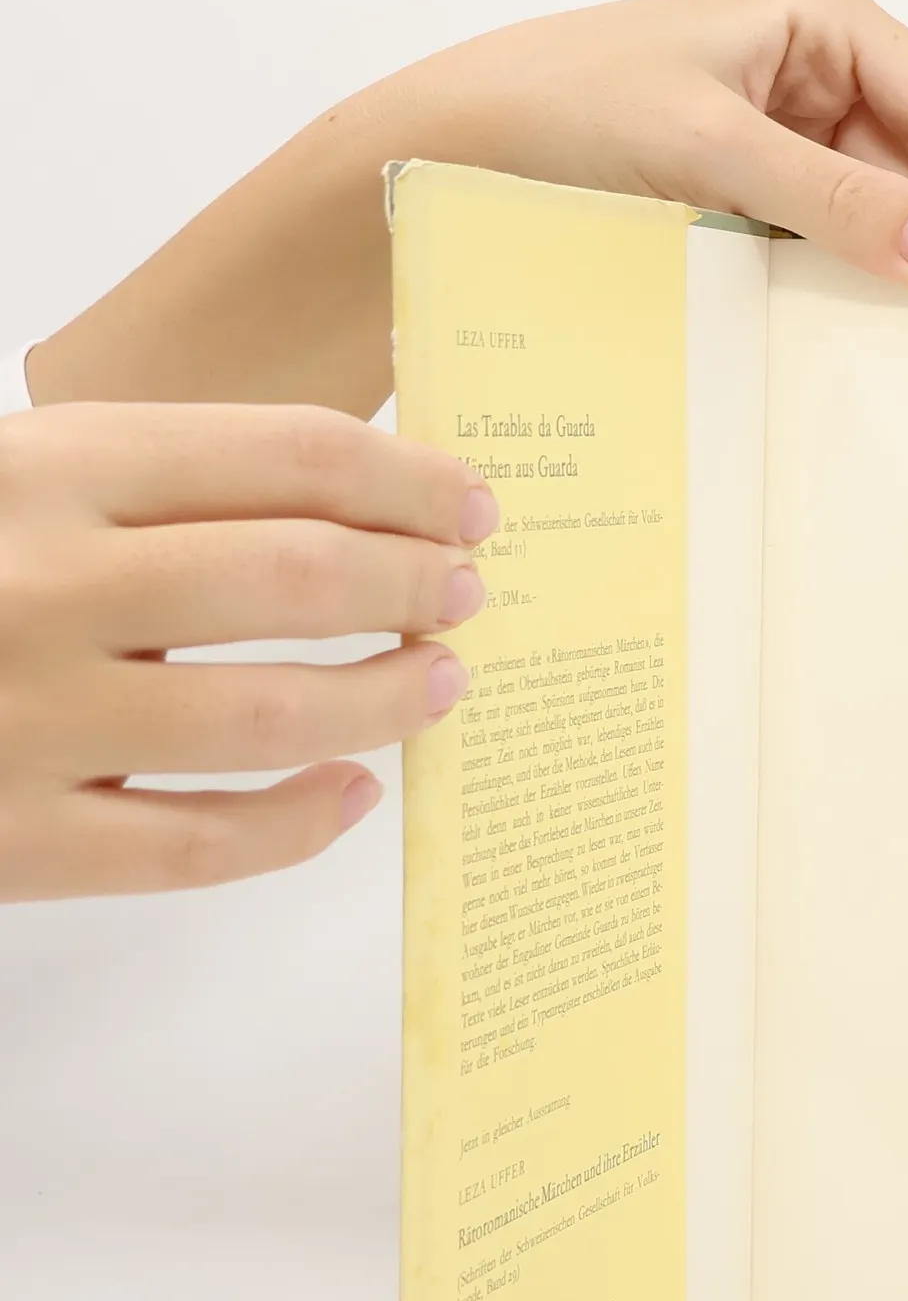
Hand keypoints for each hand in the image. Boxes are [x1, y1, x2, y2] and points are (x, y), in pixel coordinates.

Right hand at [0, 402, 495, 898]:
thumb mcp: (13, 484)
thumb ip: (145, 484)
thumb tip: (343, 506)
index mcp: (42, 467)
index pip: (282, 454)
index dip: (405, 481)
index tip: (470, 502)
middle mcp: (43, 584)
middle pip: (296, 576)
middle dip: (414, 583)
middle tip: (467, 593)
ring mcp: (29, 720)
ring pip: (268, 717)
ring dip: (385, 699)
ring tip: (441, 683)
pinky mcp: (18, 839)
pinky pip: (198, 846)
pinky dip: (296, 824)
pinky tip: (351, 792)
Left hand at [408, 0, 907, 286]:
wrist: (453, 157)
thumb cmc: (562, 108)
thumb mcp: (715, 150)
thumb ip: (838, 203)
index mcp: (822, 17)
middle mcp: (814, 70)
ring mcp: (783, 139)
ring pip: (874, 218)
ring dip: (881, 275)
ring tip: (891, 343)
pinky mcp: (751, 199)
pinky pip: (822, 248)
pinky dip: (833, 290)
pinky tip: (831, 333)